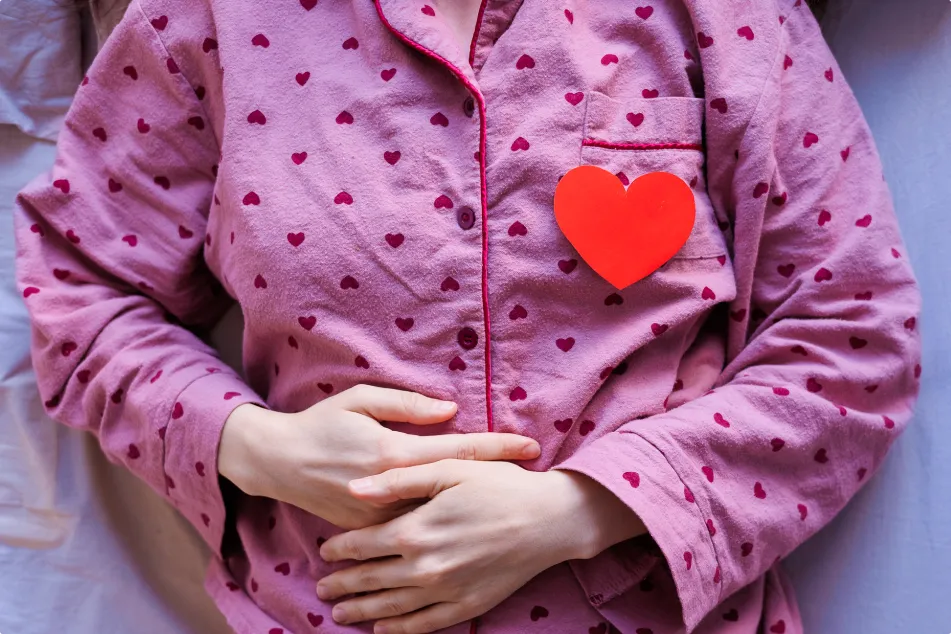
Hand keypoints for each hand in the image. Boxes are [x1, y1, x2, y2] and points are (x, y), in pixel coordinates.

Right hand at [217, 385, 539, 529]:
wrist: (278, 464)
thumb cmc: (321, 424)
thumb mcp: (360, 401)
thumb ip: (407, 406)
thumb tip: (451, 410)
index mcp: (394, 454)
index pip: (459, 451)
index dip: (498, 448)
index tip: (532, 447)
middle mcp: (393, 491)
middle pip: (458, 487)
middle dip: (498, 481)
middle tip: (537, 478)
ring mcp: (382, 517)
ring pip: (439, 513)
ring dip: (475, 506)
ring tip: (514, 500)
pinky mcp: (371, 531)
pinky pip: (413, 525)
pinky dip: (442, 520)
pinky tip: (469, 518)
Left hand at [315, 460, 645, 633]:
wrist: (550, 520)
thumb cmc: (501, 487)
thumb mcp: (450, 469)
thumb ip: (399, 480)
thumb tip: (354, 488)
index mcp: (416, 530)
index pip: (363, 545)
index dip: (340, 549)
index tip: (325, 551)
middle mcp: (424, 566)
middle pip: (371, 579)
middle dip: (343, 584)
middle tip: (322, 588)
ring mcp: (445, 590)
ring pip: (391, 606)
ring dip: (362, 609)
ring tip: (340, 613)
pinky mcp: (467, 606)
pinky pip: (424, 624)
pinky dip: (399, 629)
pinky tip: (383, 629)